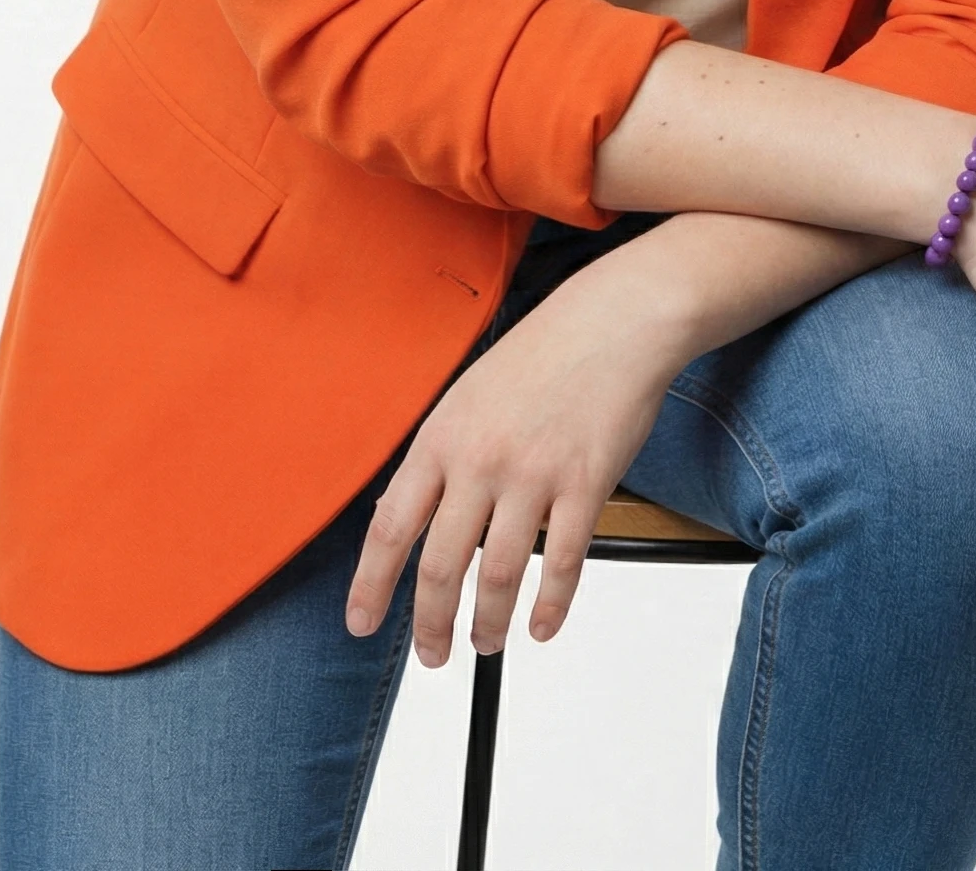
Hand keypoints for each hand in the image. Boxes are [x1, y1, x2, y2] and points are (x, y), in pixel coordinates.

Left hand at [344, 251, 687, 660]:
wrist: (613, 320)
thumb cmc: (543, 353)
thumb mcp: (468, 397)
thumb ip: (441, 457)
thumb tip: (410, 516)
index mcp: (443, 437)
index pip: (392, 527)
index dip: (371, 585)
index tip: (362, 622)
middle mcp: (481, 459)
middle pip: (442, 565)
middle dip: (431, 624)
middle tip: (432, 654)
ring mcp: (534, 473)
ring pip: (500, 575)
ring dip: (489, 623)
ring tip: (486, 642)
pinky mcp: (585, 483)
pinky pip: (564, 563)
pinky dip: (550, 606)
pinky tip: (541, 625)